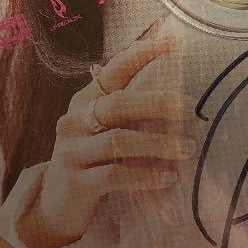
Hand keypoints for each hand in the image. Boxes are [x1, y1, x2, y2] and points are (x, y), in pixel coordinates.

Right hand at [16, 20, 197, 247]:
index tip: (175, 41)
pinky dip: (145, 176)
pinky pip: (115, 176)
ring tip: (189, 149)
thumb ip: (128, 106)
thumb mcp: (102, 128)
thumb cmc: (91, 160)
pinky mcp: (76, 183)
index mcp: (84, 101)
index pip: (114, 69)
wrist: (56, 206)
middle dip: (158, 103)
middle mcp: (74, 120)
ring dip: (158, 144)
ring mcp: (71, 152)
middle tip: (192, 110)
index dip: (143, 54)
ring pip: (118, 140)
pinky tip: (170, 178)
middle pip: (119, 103)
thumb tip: (175, 82)